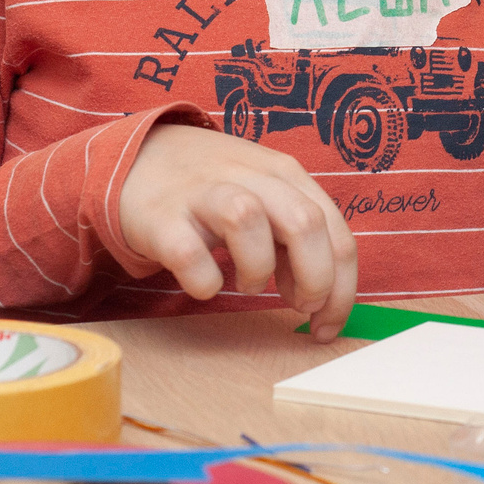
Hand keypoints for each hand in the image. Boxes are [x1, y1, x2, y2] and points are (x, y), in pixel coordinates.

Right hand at [117, 124, 358, 339]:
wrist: (141, 160)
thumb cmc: (216, 192)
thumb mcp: (266, 200)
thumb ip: (295, 240)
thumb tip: (317, 298)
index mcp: (286, 175)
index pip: (336, 231)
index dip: (342, 286)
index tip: (329, 323)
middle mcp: (250, 177)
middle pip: (304, 222)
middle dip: (315, 278)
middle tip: (300, 306)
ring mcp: (203, 193)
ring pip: (248, 219)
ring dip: (258, 268)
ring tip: (248, 285)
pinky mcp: (162, 217)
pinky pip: (189, 253)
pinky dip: (204, 280)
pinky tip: (206, 284)